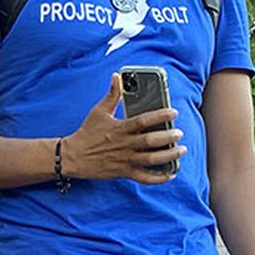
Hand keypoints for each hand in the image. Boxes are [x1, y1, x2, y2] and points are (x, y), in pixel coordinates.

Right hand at [60, 74, 183, 183]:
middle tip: (179, 133)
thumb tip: (117, 77)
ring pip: (151, 160)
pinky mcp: (123, 172)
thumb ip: (112, 95)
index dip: (160, 116)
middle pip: (151, 141)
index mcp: (119, 128)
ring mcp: (125, 160)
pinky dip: (159, 178)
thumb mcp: (98, 111)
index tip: (173, 113)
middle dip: (168, 137)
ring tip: (181, 150)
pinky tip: (170, 174)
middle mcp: (124, 145)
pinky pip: (144, 178)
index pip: (143, 121)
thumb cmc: (86, 133)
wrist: (73, 157)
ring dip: (169, 156)